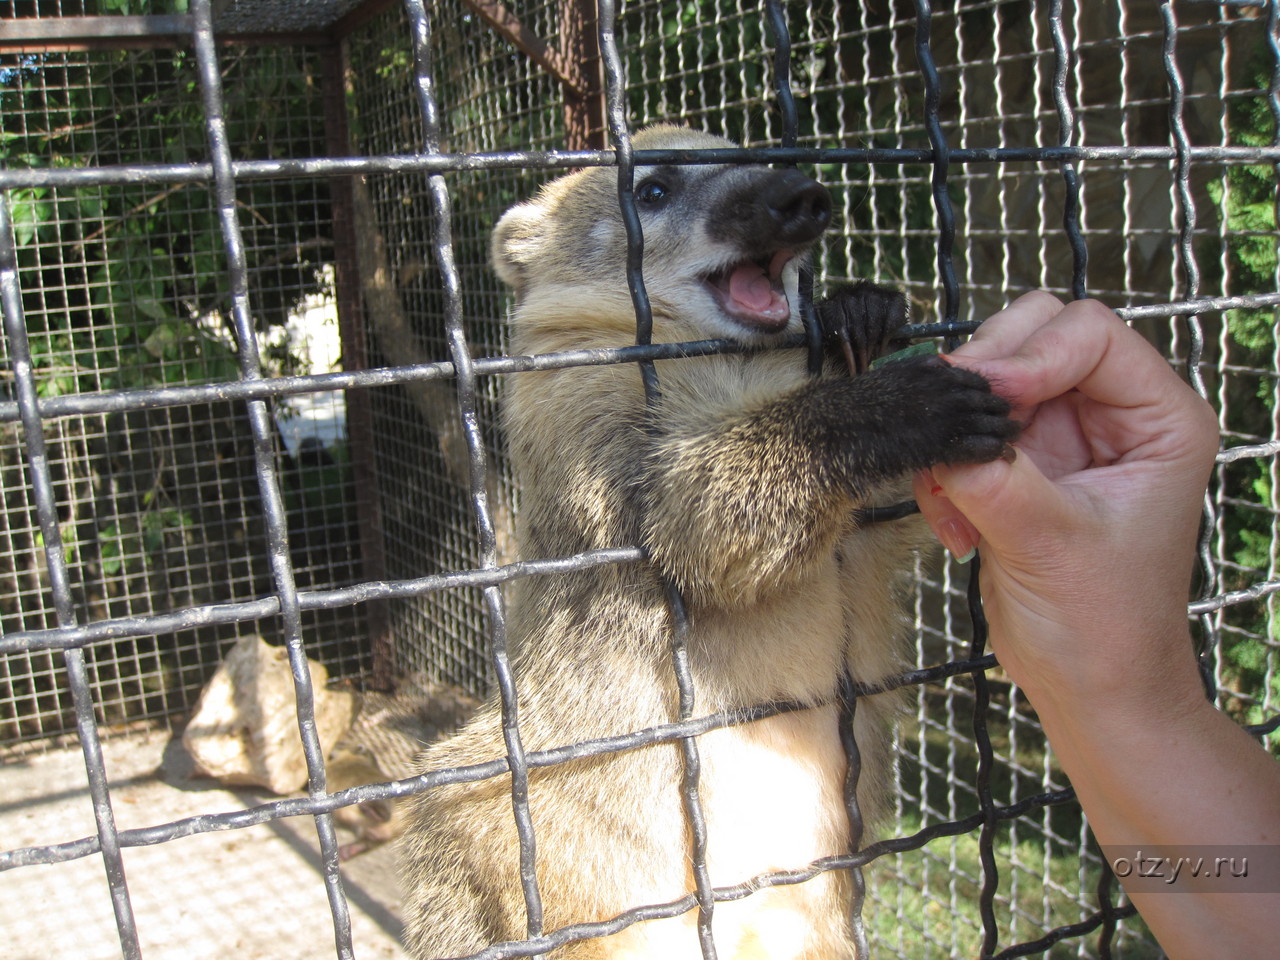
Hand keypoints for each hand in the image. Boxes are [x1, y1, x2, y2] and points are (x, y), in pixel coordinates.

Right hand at [911, 292, 1218, 711]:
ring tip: (951, 498)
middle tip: (949, 428)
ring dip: (956, 428)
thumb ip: (994, 478)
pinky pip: (965, 426)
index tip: (979, 400)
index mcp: (1159, 419)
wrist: (1089, 684)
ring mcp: (1064, 433)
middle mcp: (1114, 413)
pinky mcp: (1021, 461)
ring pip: (991, 376)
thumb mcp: (1051, 545)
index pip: (1090, 334)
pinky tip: (953, 520)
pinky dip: (945, 464)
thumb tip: (937, 430)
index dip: (1029, 355)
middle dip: (984, 379)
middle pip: (1036, 334)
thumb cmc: (1103, 625)